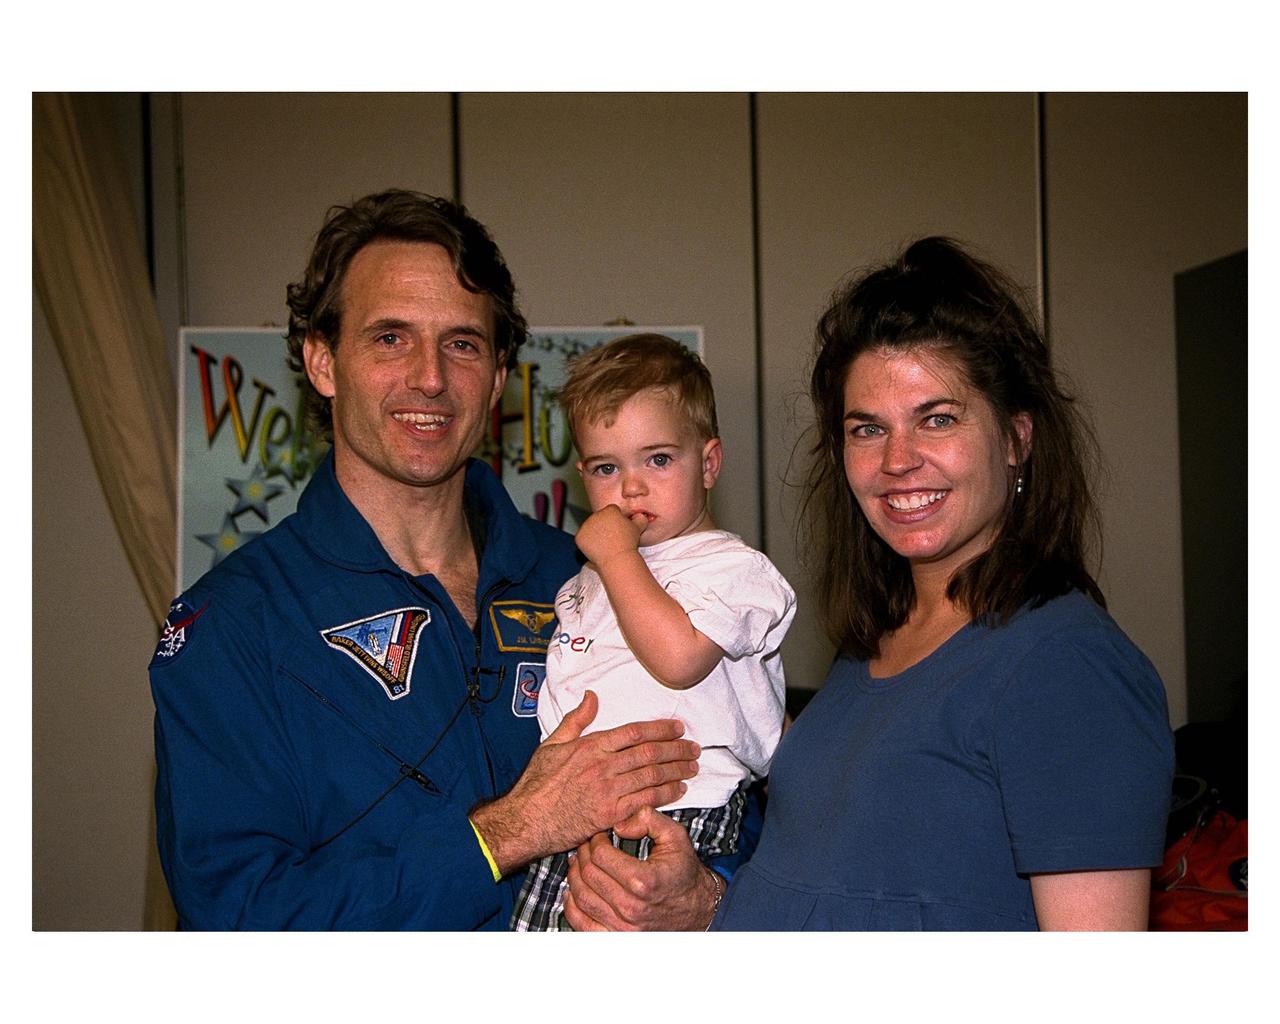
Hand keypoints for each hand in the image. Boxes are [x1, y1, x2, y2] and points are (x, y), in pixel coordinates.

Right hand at [470, 693, 699, 874]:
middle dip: (676, 749)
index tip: (677, 728)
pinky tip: (678, 791)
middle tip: (694, 748)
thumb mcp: (551, 744)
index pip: (634, 732)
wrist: (526, 820)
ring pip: (651, 776)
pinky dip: (665, 795)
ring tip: (692, 767)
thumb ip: (575, 720)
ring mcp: (608, 790)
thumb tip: (591, 696)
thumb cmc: (536, 784)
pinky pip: (645, 801)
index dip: (660, 729)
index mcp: (590, 745)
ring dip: (676, 771)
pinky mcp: (610, 814)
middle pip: (649, 753)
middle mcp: (603, 765)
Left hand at [561, 807, 720, 930]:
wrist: (697, 907)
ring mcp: (622, 926)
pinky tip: (574, 891)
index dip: (595, 841)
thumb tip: (619, 824)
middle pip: (588, 875)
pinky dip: (572, 906)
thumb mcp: (675, 837)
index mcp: (643, 881)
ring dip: (574, 876)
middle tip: (587, 846)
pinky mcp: (617, 937)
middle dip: (583, 855)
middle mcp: (631, 907)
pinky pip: (582, 923)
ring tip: (579, 863)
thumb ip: (649, 819)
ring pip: (581, 897)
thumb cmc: (683, 872)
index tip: (599, 837)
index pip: (600, 856)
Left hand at [574, 505, 646, 567]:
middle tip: (611, 539)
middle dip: (604, 526)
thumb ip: (639, 519)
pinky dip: (587, 543)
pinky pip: (583, 538)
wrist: (617, 558)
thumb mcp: (638, 528)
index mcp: (610, 510)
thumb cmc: (628, 544)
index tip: (618, 530)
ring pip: (591, 528)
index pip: (612, 511)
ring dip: (595, 534)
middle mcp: (596, 515)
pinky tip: (597, 549)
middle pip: (600, 518)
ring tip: (605, 545)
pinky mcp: (579, 536)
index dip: (616, 520)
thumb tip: (640, 516)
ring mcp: (586, 525)